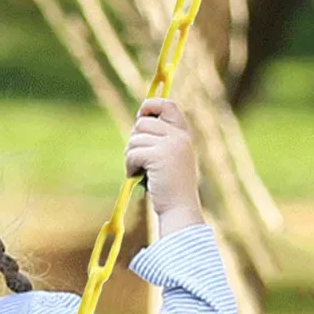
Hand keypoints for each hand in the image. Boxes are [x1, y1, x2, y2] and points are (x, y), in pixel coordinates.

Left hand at [125, 98, 203, 234]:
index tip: (140, 115)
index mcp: (184, 134)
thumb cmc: (170, 187)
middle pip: (142, 123)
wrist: (179, 208)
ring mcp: (170, 144)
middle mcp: (179, 135)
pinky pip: (133, 153)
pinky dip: (129, 166)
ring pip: (135, 138)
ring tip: (138, 170)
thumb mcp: (169, 158)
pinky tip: (136, 175)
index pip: (168, 105)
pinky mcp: (159, 156)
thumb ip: (159, 140)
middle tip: (137, 159)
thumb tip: (139, 120)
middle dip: (134, 141)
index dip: (150, 105)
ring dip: (130, 156)